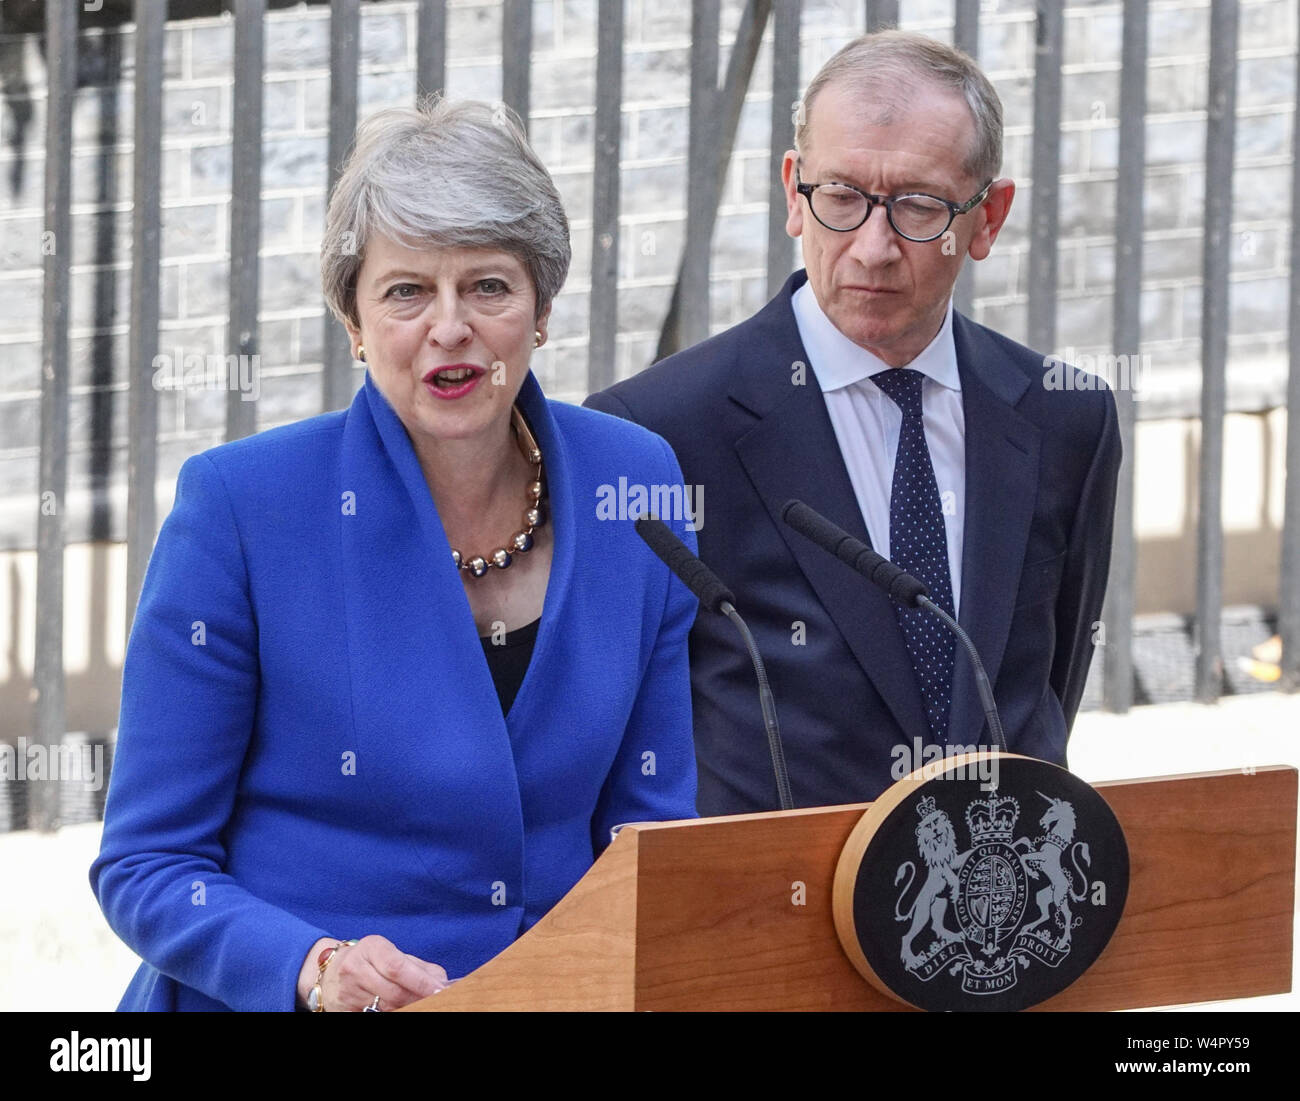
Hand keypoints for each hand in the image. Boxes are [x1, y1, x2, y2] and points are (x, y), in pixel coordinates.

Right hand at [298, 935, 449, 1010]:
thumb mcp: (391, 954)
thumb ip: (418, 967)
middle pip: (394, 991)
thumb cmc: (370, 961)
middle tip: (434, 1000)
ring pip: (385, 1007)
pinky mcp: (344, 1009)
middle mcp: (355, 967)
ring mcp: (348, 991)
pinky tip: (401, 1008)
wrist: (330, 972)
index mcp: (372, 947)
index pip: (398, 967)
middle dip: (418, 998)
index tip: (439, 990)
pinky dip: (392, 1012)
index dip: (420, 981)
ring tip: (420, 1003)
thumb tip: (442, 982)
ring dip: (407, 1007)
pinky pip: (374, 1014)